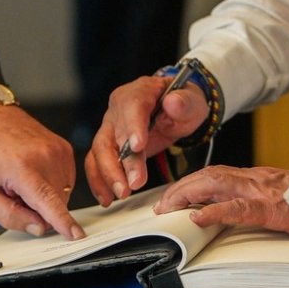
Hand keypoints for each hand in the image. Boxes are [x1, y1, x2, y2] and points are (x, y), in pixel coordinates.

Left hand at [0, 104, 83, 238]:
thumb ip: (10, 215)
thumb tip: (38, 227)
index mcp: (21, 167)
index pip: (48, 201)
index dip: (62, 221)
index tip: (76, 234)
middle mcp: (44, 155)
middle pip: (56, 202)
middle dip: (39, 209)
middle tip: (15, 193)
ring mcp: (57, 149)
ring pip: (63, 192)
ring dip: (47, 196)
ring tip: (22, 180)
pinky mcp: (64, 146)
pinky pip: (66, 179)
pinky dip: (52, 183)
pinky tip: (33, 172)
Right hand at [85, 74, 207, 204]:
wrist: (176, 109)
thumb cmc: (183, 104)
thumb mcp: (192, 101)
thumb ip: (184, 102)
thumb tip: (173, 102)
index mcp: (140, 91)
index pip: (132, 105)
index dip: (133, 126)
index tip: (138, 147)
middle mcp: (119, 108)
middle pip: (114, 133)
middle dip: (122, 162)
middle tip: (134, 183)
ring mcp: (111, 126)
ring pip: (100, 150)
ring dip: (108, 174)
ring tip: (121, 194)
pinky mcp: (109, 144)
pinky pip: (96, 161)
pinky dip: (100, 180)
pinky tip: (107, 196)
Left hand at [155, 165, 288, 237]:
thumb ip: (271, 201)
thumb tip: (246, 210)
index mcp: (260, 179)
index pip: (219, 174)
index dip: (192, 182)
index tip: (172, 197)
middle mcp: (258, 180)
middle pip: (209, 175)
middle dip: (181, 188)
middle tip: (160, 206)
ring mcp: (264, 192)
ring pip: (216, 184)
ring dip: (187, 194)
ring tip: (168, 209)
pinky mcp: (273, 209)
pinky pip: (239, 208)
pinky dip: (214, 211)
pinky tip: (198, 218)